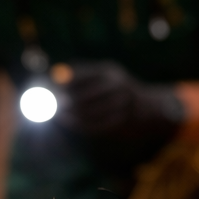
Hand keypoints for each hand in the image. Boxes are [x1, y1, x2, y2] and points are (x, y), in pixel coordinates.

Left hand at [59, 61, 185, 141]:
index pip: (79, 76)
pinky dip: (80, 125)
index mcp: (110, 72)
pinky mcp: (122, 122)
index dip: (60, 84)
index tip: (47, 88)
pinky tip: (71, 123)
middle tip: (49, 106)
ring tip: (58, 116)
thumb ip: (81, 76)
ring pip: (86, 114)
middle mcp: (117, 86)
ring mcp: (121, 105)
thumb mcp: (106, 76)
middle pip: (81, 96)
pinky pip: (94, 126)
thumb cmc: (120, 89)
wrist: (151, 108)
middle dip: (62, 103)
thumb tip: (53, 78)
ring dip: (68, 116)